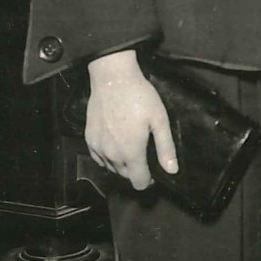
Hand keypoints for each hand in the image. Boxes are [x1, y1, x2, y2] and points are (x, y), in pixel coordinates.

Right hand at [84, 49, 177, 190]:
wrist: (112, 79)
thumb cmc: (139, 97)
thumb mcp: (159, 121)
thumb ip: (165, 148)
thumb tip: (172, 171)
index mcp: (131, 152)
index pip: (138, 182)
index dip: (148, 181)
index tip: (154, 174)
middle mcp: (112, 154)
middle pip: (125, 176)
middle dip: (136, 171)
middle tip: (145, 156)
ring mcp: (98, 147)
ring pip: (111, 168)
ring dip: (122, 165)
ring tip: (132, 148)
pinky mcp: (89, 139)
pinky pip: (98, 158)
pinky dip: (107, 158)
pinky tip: (116, 146)